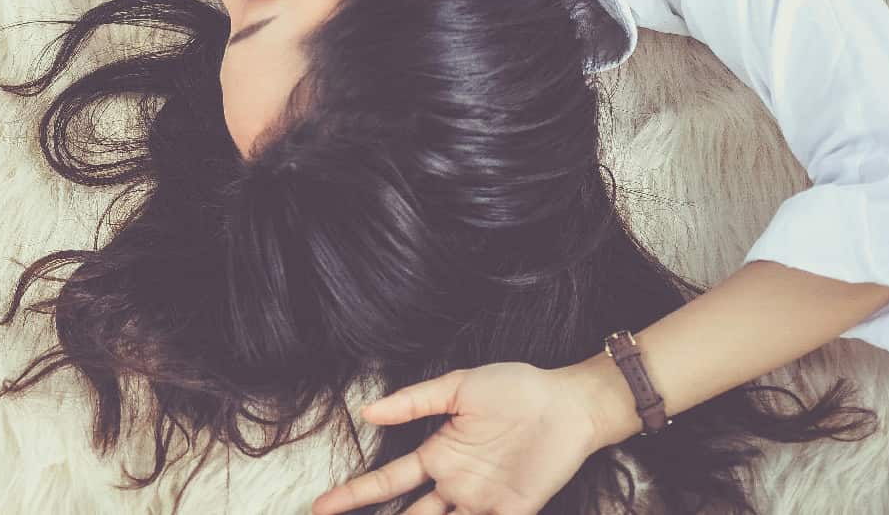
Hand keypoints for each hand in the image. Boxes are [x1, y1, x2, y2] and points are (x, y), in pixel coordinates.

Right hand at [310, 363, 601, 514]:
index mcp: (438, 455)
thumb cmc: (515, 389)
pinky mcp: (514, 511)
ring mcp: (483, 502)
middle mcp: (455, 485)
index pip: (388, 482)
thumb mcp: (459, 387)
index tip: (320, 506)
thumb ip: (414, 401)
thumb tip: (367, 411)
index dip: (354, 495)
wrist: (568, 403)